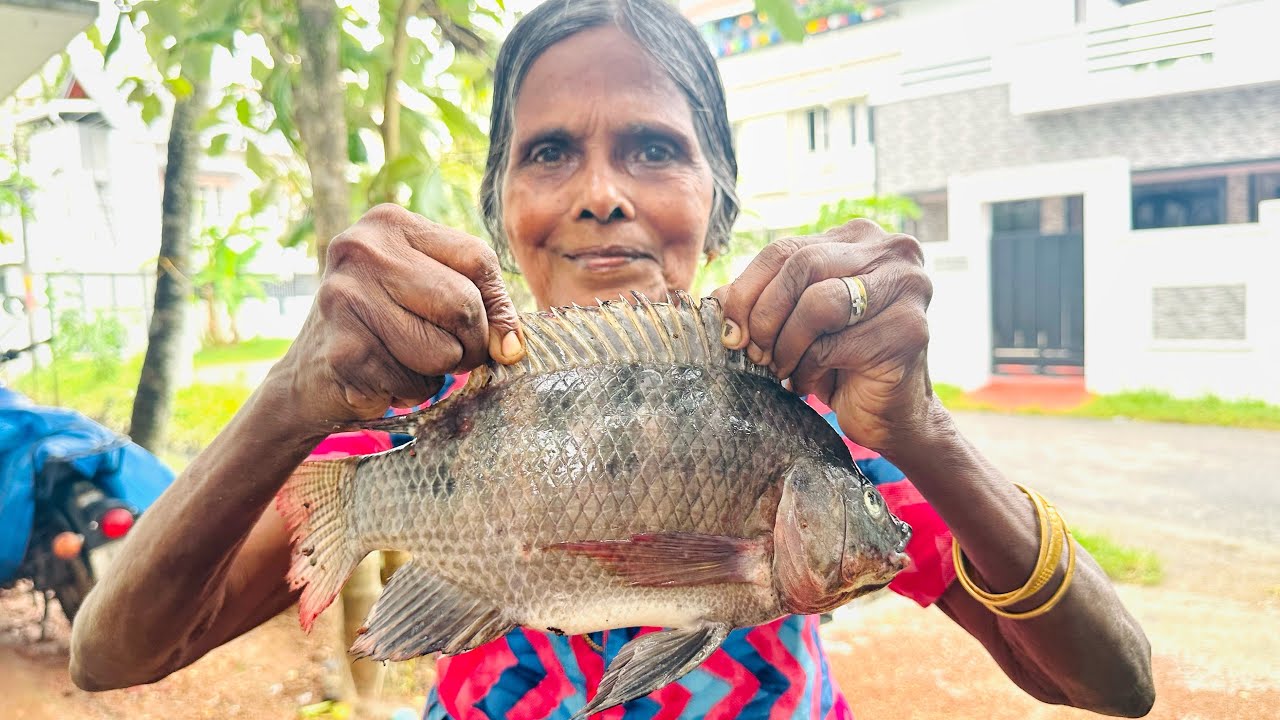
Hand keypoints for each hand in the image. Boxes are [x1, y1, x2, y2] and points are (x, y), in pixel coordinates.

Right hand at [269, 204, 522, 432]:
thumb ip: (478, 304)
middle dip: (471, 345)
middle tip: (450, 356)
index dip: (499, 306)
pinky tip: (380, 378)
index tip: (498, 338)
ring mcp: (345, 298)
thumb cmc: (382, 328)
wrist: (306, 376)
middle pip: (463, 304)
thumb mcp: (427, 293)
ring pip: (443, 350)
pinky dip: (409, 392)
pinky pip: (414, 383)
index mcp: (389, 223)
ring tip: (404, 360)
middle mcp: (362, 249)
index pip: (478, 258)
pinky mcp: (343, 349)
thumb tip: (512, 347)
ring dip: (438, 373)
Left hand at [715, 219, 937, 452]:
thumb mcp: (794, 321)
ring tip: (783, 369)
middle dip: (766, 315)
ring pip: (819, 303)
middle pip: (801, 267)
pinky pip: (835, 344)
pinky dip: (809, 369)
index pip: (785, 249)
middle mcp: (891, 251)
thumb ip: (759, 299)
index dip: (748, 289)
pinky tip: (809, 384)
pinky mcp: (908, 329)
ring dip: (787, 345)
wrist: (890, 414)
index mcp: (858, 237)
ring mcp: (906, 287)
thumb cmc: (837, 362)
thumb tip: (718, 296)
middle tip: (754, 352)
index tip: (731, 329)